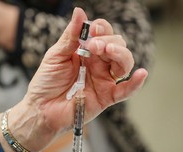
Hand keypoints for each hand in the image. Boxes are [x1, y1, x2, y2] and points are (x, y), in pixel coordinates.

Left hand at [21, 7, 147, 134]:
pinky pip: (125, 91)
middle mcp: (98, 63)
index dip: (102, 29)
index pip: (103, 33)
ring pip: (124, 63)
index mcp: (86, 51)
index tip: (92, 30)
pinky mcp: (106, 97)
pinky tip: (141, 74)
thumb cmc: (46, 82)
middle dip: (109, 41)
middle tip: (94, 45)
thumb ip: (71, 36)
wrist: (41, 108)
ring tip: (108, 51)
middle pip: (117, 45)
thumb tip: (79, 11)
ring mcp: (104, 79)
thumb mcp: (56, 55)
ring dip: (121, 54)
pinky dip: (135, 83)